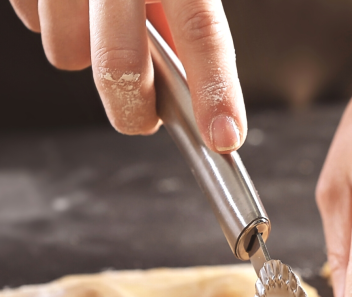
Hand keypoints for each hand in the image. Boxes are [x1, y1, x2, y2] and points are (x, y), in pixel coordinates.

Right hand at [9, 0, 245, 152]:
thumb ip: (183, 9)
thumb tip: (186, 78)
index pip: (202, 30)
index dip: (214, 90)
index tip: (225, 135)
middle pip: (120, 67)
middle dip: (134, 110)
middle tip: (143, 120)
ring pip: (65, 54)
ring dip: (85, 55)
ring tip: (97, 21)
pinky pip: (33, 25)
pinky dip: (53, 22)